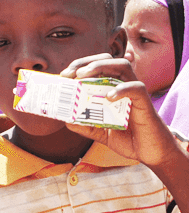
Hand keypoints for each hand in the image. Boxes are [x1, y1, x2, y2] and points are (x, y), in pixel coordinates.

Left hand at [61, 55, 178, 165]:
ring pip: (122, 66)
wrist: (149, 151)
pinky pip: (136, 88)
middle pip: (107, 61)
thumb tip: (65, 120)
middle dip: (86, 62)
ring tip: (83, 75)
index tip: (63, 75)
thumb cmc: (126, 137)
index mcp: (111, 89)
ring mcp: (134, 92)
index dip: (79, 66)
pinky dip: (122, 89)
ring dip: (101, 67)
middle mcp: (123, 85)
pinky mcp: (144, 102)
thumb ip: (84, 125)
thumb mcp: (99, 131)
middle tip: (70, 73)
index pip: (96, 68)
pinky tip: (109, 96)